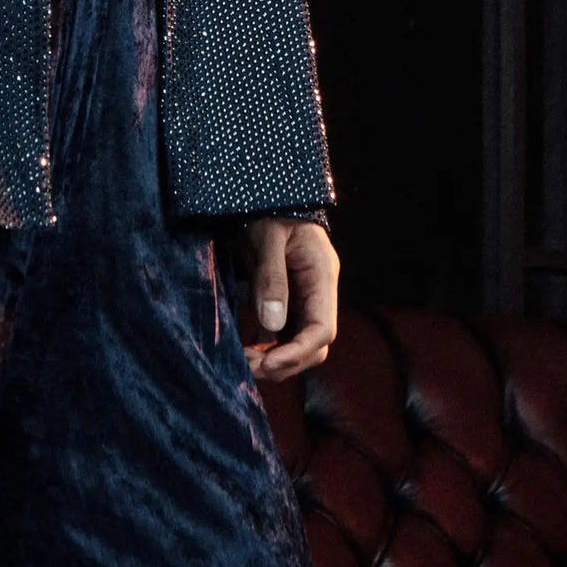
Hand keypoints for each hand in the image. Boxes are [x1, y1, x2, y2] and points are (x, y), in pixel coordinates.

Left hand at [228, 216, 338, 383]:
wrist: (267, 200)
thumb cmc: (270, 211)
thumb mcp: (268, 238)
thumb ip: (271, 279)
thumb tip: (272, 325)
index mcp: (323, 277)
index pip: (322, 330)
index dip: (297, 352)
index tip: (267, 362)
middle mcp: (318, 293)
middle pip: (314, 345)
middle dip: (285, 362)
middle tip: (249, 366)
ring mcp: (304, 299)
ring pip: (299, 343)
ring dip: (275, 358)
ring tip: (244, 361)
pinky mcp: (288, 301)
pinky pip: (283, 333)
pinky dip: (267, 346)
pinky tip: (246, 351)